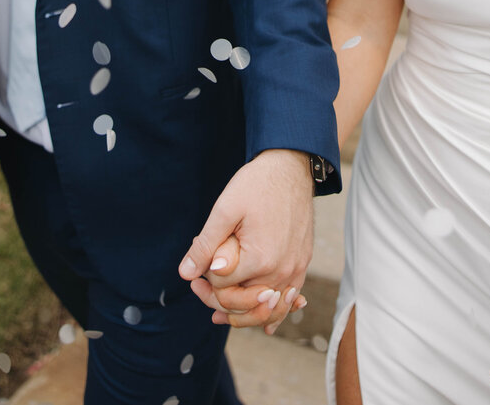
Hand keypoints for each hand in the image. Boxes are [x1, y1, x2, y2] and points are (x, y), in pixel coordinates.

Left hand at [179, 149, 313, 333]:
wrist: (291, 167)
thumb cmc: (257, 184)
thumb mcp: (225, 208)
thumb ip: (207, 245)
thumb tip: (186, 274)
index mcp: (260, 259)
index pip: (224, 289)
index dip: (205, 282)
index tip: (196, 270)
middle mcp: (282, 271)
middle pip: (245, 305)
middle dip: (220, 300)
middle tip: (200, 286)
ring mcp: (295, 269)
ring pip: (268, 309)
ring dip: (246, 313)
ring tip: (223, 313)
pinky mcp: (303, 263)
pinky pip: (288, 298)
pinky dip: (275, 311)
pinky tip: (265, 322)